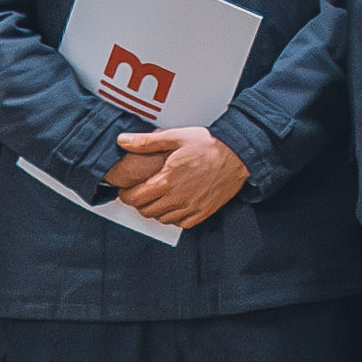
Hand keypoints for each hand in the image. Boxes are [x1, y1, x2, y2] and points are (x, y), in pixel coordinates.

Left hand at [104, 127, 248, 229]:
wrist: (238, 154)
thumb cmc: (209, 144)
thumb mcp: (176, 137)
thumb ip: (146, 142)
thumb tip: (123, 141)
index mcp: (167, 180)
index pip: (134, 198)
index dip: (126, 194)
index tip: (127, 189)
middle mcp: (177, 197)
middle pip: (146, 211)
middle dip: (139, 202)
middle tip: (142, 192)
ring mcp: (191, 207)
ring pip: (162, 219)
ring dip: (156, 210)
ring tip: (159, 197)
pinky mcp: (203, 212)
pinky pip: (181, 223)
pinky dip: (174, 217)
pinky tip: (176, 204)